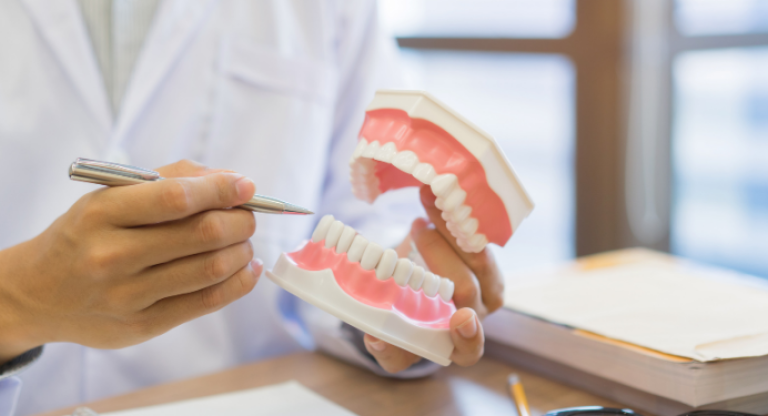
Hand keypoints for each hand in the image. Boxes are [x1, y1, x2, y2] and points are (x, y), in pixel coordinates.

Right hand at [0, 160, 261, 363]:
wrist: (39, 293)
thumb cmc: (86, 235)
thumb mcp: (110, 196)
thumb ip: (170, 179)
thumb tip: (231, 180)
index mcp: (101, 214)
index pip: (176, 198)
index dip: (221, 190)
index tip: (246, 185)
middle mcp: (112, 255)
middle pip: (202, 234)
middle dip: (240, 220)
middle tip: (248, 216)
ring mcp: (127, 295)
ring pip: (210, 269)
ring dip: (242, 250)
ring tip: (244, 241)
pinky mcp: (142, 325)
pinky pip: (207, 302)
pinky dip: (239, 283)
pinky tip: (247, 269)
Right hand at [363, 186, 503, 372]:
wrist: (412, 283)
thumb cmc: (394, 307)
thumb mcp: (383, 320)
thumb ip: (380, 329)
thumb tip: (372, 330)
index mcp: (446, 344)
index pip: (467, 350)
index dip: (467, 336)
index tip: (461, 317)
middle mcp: (471, 321)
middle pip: (466, 291)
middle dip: (440, 255)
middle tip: (415, 230)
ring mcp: (485, 293)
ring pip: (477, 261)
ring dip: (448, 228)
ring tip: (425, 201)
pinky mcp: (489, 268)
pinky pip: (479, 240)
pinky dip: (453, 218)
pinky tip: (434, 200)